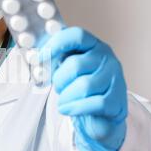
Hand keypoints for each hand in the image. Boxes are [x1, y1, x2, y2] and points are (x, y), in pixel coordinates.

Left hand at [38, 27, 127, 150]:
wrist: (101, 114)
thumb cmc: (81, 87)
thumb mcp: (68, 69)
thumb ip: (55, 59)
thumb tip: (34, 55)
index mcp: (94, 46)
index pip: (77, 36)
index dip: (55, 44)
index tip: (39, 58)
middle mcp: (108, 59)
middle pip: (75, 64)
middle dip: (60, 80)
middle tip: (59, 88)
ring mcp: (115, 79)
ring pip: (84, 86)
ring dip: (66, 96)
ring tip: (64, 101)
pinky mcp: (117, 100)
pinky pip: (93, 103)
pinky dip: (75, 108)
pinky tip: (67, 109)